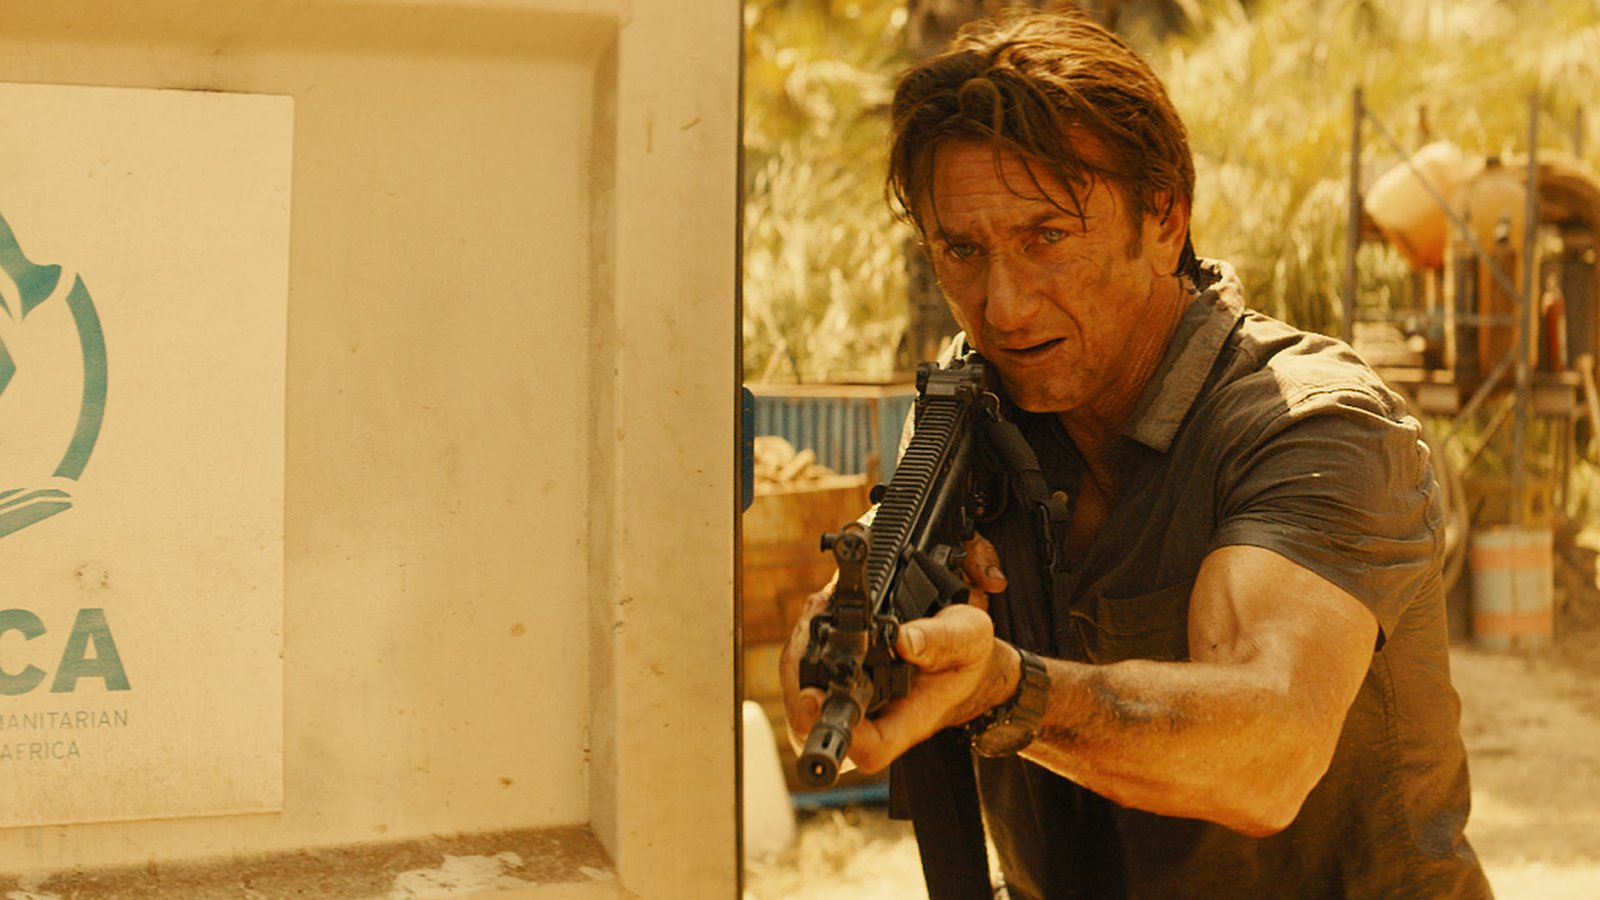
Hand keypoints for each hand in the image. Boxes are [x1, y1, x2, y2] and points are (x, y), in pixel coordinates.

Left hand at [778, 534, 1012, 768]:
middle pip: (817, 721)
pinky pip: (806, 678)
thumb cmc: (966, 659)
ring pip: (802, 697)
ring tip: (819, 608)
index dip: (840, 732)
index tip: (814, 697)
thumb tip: (903, 640)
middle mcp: (874, 723)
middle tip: (815, 618)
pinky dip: (805, 646)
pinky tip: (818, 615)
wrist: (963, 665)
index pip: (870, 748)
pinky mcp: (839, 695)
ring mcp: (853, 712)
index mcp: (910, 720)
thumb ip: (941, 640)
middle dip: (802, 669)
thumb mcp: (969, 637)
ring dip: (801, 651)